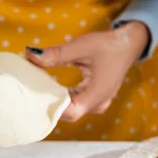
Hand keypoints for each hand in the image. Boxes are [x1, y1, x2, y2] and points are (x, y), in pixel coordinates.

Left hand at [25, 22, 148, 121]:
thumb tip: (29, 55)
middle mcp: (98, 103)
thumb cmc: (108, 45)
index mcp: (97, 95)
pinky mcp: (97, 98)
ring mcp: (99, 102)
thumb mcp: (81, 47)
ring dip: (55, 101)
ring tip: (36, 91)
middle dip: (48, 104)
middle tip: (28, 93)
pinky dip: (63, 98)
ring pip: (72, 110)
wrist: (129, 43)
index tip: (29, 96)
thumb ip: (56, 54)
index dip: (49, 107)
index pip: (68, 112)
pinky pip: (77, 104)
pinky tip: (51, 89)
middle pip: (68, 113)